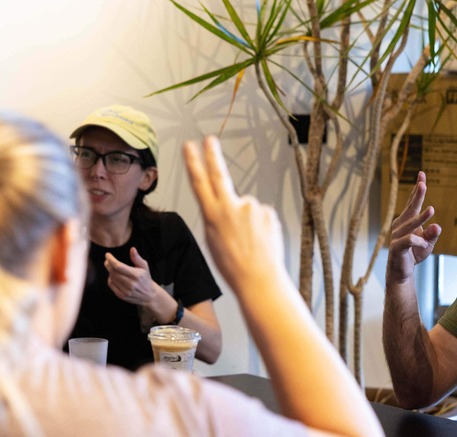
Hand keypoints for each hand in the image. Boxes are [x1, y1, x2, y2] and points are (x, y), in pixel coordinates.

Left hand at [104, 248, 158, 306]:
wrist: (149, 295)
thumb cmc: (145, 278)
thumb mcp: (144, 267)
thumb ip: (137, 258)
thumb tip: (132, 249)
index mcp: (136, 275)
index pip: (118, 266)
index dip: (110, 260)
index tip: (107, 255)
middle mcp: (130, 284)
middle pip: (113, 272)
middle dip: (108, 264)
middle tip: (107, 260)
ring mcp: (125, 291)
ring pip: (111, 278)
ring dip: (110, 271)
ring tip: (112, 267)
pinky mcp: (122, 296)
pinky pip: (111, 284)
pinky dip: (110, 278)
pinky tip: (113, 276)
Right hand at [182, 137, 283, 288]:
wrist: (258, 278)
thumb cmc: (233, 266)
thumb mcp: (213, 242)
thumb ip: (216, 219)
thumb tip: (225, 207)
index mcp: (212, 216)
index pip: (200, 183)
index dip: (194, 163)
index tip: (189, 146)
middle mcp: (231, 207)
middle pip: (220, 175)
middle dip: (212, 155)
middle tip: (209, 139)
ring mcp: (251, 207)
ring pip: (246, 207)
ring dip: (247, 220)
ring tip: (249, 241)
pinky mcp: (267, 211)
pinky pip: (260, 214)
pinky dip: (260, 225)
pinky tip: (260, 240)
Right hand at [386, 171, 441, 283]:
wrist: (401, 271)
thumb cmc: (414, 253)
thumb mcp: (428, 243)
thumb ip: (433, 234)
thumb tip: (437, 226)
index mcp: (407, 220)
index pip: (413, 202)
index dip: (417, 189)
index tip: (422, 174)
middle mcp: (400, 225)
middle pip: (410, 208)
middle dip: (417, 195)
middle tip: (423, 183)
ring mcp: (396, 236)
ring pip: (411, 225)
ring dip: (421, 217)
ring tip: (431, 209)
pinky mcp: (396, 248)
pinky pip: (407, 241)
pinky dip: (417, 241)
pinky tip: (424, 243)